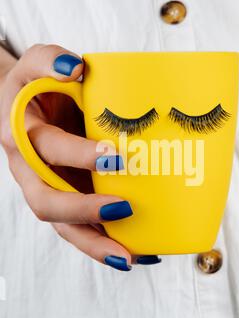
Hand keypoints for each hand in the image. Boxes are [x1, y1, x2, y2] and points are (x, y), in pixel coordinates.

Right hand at [0, 44, 160, 270]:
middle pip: (47, 202)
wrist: (28, 108)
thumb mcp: (35, 64)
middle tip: (124, 208)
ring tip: (131, 258)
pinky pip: (81, 228)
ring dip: (95, 244)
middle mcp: (31, 171)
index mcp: (21, 138)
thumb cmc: (36, 87)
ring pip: (64, 227)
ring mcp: (49, 189)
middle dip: (84, 210)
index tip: (115, 156)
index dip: (77, 155)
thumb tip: (76, 69)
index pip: (47, 150)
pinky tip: (138, 252)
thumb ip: (49, 60)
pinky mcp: (67, 199)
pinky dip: (106, 243)